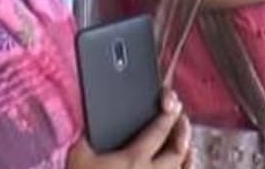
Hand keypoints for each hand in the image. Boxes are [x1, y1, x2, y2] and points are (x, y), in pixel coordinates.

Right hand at [68, 90, 191, 168]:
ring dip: (186, 155)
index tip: (172, 102)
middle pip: (178, 150)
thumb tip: (90, 124)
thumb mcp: (78, 158)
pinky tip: (181, 166)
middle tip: (180, 118)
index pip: (159, 130)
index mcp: (134, 160)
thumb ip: (86, 138)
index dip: (168, 113)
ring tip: (185, 144)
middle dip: (183, 130)